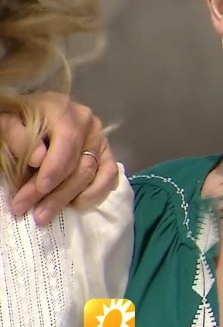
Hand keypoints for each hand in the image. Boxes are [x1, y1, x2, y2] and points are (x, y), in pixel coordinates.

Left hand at [1, 93, 118, 224]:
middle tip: (34, 213)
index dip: (54, 169)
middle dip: (55, 192)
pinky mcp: (104, 153)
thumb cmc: (19, 119)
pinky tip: (77, 204)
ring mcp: (99, 139)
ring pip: (90, 173)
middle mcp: (88, 124)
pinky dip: (96, 191)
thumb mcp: (7, 123)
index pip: (67, 142)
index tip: (39, 189)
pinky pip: (109, 175)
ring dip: (68, 197)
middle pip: (77, 164)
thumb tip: (38, 159)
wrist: (34, 115)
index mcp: (63, 111)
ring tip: (45, 215)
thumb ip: (19, 136)